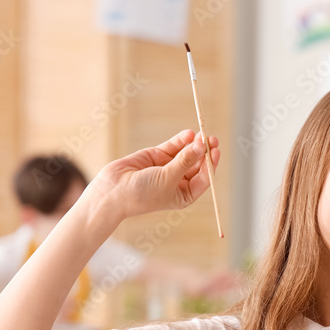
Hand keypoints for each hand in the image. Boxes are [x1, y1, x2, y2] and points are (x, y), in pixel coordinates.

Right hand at [90, 129, 220, 219]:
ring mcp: (168, 168)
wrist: (113, 192)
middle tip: (212, 139)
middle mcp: (179, 181)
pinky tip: (188, 134)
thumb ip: (184, 161)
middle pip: (197, 164)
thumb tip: (201, 146)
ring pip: (186, 153)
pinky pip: (173, 147)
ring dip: (194, 145)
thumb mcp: (167, 178)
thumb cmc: (142, 194)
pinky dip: (181, 140)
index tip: (215, 151)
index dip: (211, 165)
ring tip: (201, 134)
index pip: (204, 178)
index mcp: (184, 195)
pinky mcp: (157, 156)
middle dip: (204, 152)